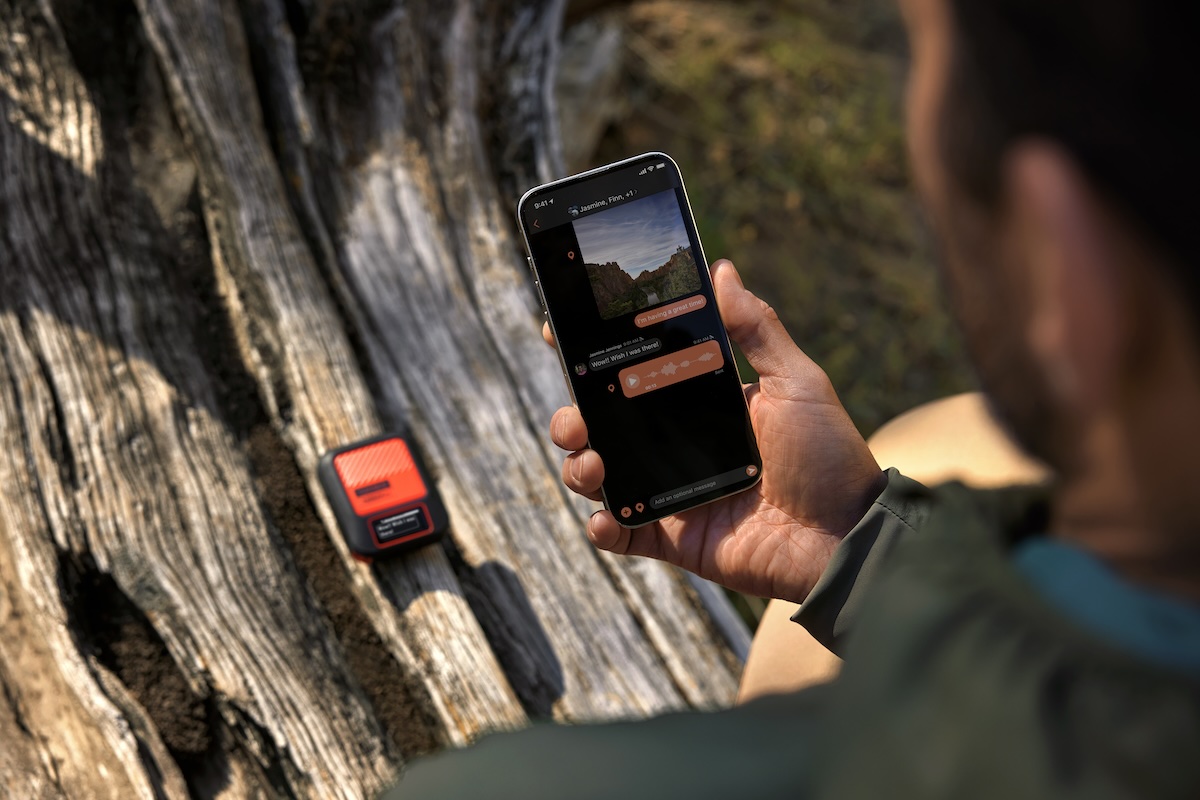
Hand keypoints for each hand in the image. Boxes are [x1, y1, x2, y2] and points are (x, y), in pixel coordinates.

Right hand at [548, 260, 884, 603]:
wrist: (847, 537)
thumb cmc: (829, 455)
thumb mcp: (797, 382)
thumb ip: (756, 328)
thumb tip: (722, 268)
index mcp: (700, 402)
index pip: (636, 373)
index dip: (594, 356)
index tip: (559, 335)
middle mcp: (678, 444)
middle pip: (604, 423)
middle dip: (573, 415)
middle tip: (576, 416)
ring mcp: (672, 491)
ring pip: (602, 475)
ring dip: (580, 466)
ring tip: (592, 462)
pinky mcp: (675, 537)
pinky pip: (623, 533)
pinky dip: (603, 527)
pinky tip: (605, 517)